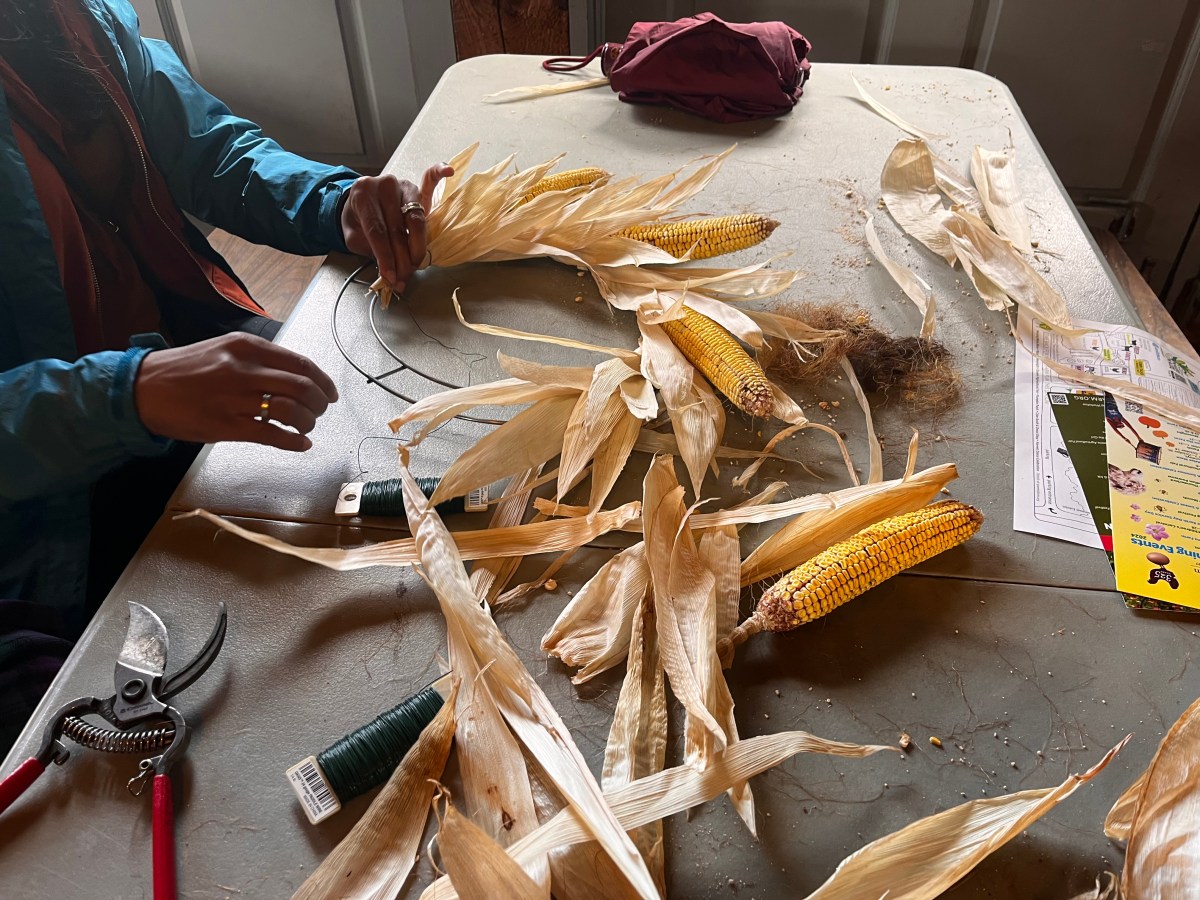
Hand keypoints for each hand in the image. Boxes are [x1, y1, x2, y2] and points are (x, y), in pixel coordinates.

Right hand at [133, 333, 338, 450]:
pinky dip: (293, 442)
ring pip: (292, 411)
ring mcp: (235, 399)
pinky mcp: (226, 426)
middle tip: (320, 411)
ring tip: (305, 427)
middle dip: (319, 403)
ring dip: (307, 422)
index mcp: (246, 347)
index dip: (323, 381)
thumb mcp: (224, 349)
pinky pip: (272, 435)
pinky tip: (300, 444)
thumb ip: (258, 359)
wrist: (142, 388)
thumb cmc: (184, 370)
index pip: (300, 363)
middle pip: (303, 387)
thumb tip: (295, 375)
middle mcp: (244, 370)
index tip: (330, 392)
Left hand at [340, 163, 453, 293]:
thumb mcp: (353, 236)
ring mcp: (401, 185)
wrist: (360, 200)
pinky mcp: (415, 188)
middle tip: (404, 278)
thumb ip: (370, 251)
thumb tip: (390, 273)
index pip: (377, 230)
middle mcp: (383, 185)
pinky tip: (449, 171)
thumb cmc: (358, 220)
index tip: (391, 276)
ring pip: (415, 218)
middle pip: (397, 227)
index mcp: (362, 195)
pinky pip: (429, 179)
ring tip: (415, 265)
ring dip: (417, 245)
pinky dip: (439, 173)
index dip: (385, 256)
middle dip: (402, 258)